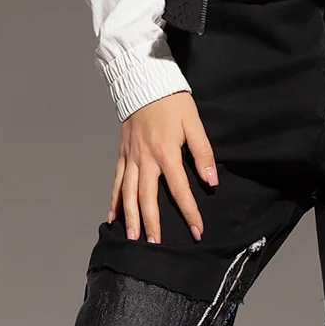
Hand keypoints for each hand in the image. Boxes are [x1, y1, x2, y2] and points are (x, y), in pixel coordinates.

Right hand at [108, 91, 217, 243]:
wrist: (144, 82)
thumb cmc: (172, 102)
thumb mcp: (194, 124)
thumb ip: (202, 154)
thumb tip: (211, 181)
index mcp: (166, 152)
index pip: (179, 189)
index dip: (189, 212)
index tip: (197, 231)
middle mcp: (145, 158)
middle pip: (146, 197)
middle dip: (151, 222)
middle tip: (155, 244)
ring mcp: (131, 157)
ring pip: (127, 192)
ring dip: (130, 217)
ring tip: (132, 237)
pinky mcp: (122, 153)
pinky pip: (116, 180)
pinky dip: (113, 200)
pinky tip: (113, 216)